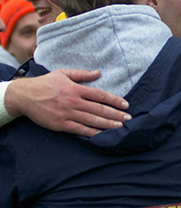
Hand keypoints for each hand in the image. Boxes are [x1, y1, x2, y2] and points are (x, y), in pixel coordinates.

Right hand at [5, 69, 128, 135]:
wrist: (24, 96)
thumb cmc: (45, 83)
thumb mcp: (63, 74)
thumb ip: (82, 74)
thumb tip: (98, 73)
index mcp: (76, 89)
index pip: (100, 95)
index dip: (115, 100)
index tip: (126, 104)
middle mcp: (73, 102)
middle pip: (99, 109)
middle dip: (115, 114)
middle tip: (128, 118)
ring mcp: (67, 114)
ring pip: (91, 120)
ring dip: (107, 124)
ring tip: (119, 126)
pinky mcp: (60, 124)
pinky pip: (78, 129)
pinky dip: (91, 132)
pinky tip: (101, 134)